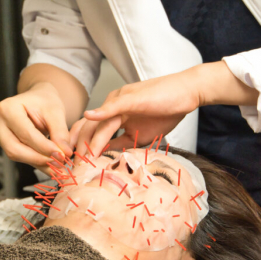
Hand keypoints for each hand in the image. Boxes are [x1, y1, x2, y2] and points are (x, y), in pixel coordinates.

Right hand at [0, 82, 73, 175]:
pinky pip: (19, 157)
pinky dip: (35, 162)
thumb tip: (65, 153)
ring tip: (56, 164)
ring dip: (37, 162)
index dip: (44, 147)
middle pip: (15, 149)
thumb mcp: (56, 112)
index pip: (26, 134)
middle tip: (59, 163)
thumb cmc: (45, 101)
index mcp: (8, 108)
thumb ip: (60, 132)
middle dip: (38, 158)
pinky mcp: (4, 143)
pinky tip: (49, 163)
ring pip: (15, 155)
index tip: (61, 155)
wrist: (37, 99)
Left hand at [71, 61, 258, 158]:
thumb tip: (109, 157)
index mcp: (114, 115)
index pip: (92, 132)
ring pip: (98, 123)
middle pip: (89, 128)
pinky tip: (89, 118)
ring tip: (81, 157)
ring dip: (88, 140)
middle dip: (79, 148)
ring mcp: (121, 100)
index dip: (82, 148)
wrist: (188, 92)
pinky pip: (112, 106)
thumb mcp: (142, 135)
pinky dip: (100, 113)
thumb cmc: (168, 110)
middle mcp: (113, 106)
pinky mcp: (131, 98)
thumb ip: (123, 143)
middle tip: (72, 167)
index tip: (76, 166)